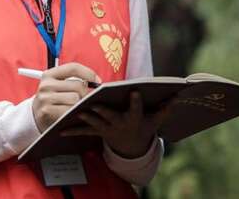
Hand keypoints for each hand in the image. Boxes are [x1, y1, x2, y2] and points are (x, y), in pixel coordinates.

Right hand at [31, 62, 100, 132]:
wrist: (37, 116)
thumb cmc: (55, 99)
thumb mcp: (58, 86)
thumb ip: (74, 80)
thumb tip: (97, 82)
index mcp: (49, 74)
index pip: (73, 68)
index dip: (88, 73)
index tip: (97, 81)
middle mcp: (46, 85)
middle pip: (78, 85)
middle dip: (85, 94)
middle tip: (83, 100)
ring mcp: (45, 98)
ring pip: (76, 99)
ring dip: (79, 105)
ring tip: (75, 108)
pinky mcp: (47, 111)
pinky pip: (70, 110)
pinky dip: (74, 113)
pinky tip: (71, 115)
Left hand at [60, 91, 175, 157]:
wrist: (131, 147)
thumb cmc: (143, 127)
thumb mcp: (155, 120)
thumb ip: (164, 109)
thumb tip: (179, 96)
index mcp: (134, 119)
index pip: (136, 109)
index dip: (136, 101)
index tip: (135, 91)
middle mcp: (119, 124)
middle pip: (110, 116)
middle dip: (102, 110)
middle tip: (94, 104)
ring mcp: (106, 128)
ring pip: (94, 122)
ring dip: (85, 117)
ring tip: (75, 112)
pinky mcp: (96, 131)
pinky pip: (83, 131)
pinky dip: (71, 130)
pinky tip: (60, 130)